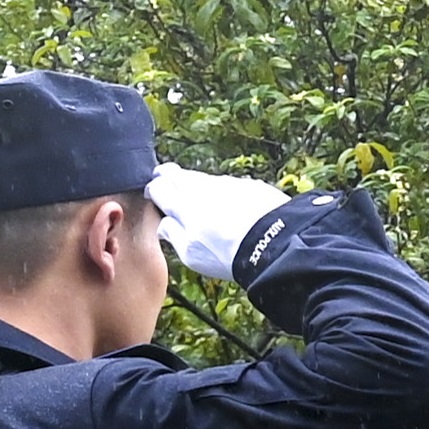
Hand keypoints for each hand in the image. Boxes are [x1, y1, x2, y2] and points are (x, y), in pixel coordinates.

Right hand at [148, 162, 289, 282]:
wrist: (275, 244)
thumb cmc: (229, 254)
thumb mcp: (190, 253)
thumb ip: (173, 234)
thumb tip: (164, 224)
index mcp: (182, 203)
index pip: (157, 187)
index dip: (153, 191)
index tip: (154, 197)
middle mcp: (203, 187)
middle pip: (178, 175)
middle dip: (169, 179)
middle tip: (166, 185)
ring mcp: (228, 183)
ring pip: (204, 178)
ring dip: (197, 186)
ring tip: (199, 202)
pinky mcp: (250, 184)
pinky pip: (229, 184)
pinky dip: (223, 192)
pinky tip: (229, 206)